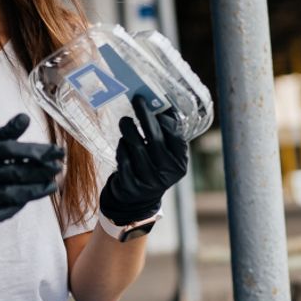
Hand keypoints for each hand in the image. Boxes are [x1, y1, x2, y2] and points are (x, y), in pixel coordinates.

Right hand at [0, 114, 63, 248]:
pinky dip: (21, 203)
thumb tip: (25, 118)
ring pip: (13, 194)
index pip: (11, 150)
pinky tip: (34, 196)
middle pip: (15, 172)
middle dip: (41, 170)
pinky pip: (5, 210)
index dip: (35, 151)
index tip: (56, 151)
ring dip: (36, 189)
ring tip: (53, 183)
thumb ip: (2, 134)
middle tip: (59, 166)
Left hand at [99, 95, 187, 225]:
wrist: (137, 200)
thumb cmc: (152, 168)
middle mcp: (166, 174)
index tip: (156, 102)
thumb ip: (165, 136)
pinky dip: (122, 147)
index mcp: (179, 164)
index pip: (175, 136)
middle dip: (145, 115)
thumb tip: (162, 102)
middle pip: (155, 138)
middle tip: (138, 100)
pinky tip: (123, 143)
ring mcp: (148, 181)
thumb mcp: (165, 156)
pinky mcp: (130, 185)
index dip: (166, 118)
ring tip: (125, 121)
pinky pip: (123, 159)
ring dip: (128, 129)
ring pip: (135, 147)